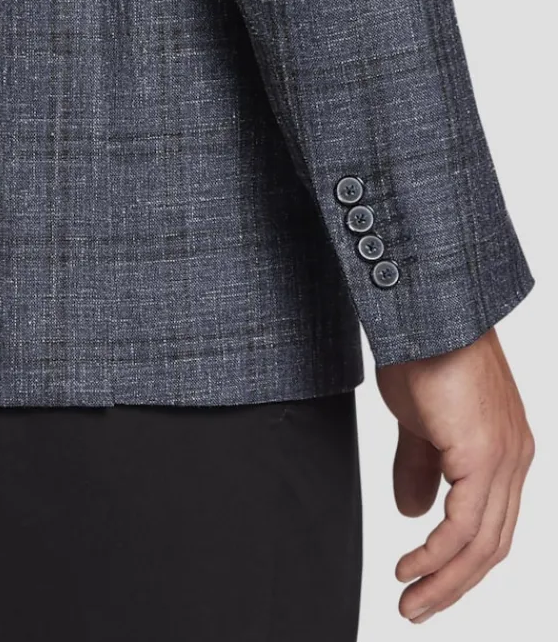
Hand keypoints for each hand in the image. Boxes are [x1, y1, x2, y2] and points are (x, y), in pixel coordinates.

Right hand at [375, 327, 534, 623]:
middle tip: (416, 610)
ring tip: (408, 601)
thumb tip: (415, 514)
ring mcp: (504, 458)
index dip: (460, 563)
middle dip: (453, 585)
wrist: (426, 314)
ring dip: (443, 580)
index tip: (426, 585)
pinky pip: (464, 524)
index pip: (491, 525)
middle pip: (492, 545)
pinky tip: (411, 566)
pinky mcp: (484, 454)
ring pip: (482, 543)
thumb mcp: (418, 423)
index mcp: (503, 452)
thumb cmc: (423, 355)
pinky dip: (438, 555)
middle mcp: (514, 460)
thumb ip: (420, 468)